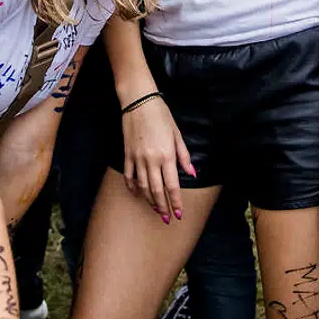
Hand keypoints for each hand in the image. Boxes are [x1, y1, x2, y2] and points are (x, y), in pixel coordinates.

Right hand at [120, 97, 194, 224]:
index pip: (172, 185)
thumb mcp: (177, 134)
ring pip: (143, 186)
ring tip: (155, 209)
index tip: (179, 214)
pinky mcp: (127, 154)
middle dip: (163, 207)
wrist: (138, 101)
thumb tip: (192, 173)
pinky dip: (133, 187)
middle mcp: (152, 160)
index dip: (176, 202)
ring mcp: (137, 158)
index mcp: (167, 155)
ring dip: (149, 200)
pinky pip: (129, 176)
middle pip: (157, 190)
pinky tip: (137, 194)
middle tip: (166, 218)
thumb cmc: (161, 115)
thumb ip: (184, 155)